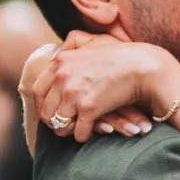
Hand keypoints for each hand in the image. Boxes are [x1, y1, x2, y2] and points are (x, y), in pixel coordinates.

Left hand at [43, 34, 179, 141]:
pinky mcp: (89, 108)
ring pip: (59, 125)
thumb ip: (71, 45)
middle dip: (54, 121)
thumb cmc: (120, 56)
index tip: (52, 112)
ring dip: (68, 130)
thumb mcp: (90, 43)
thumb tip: (58, 50)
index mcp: (60, 62)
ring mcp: (74, 93)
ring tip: (77, 129)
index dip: (43, 105)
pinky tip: (91, 132)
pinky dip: (84, 136)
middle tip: (65, 125)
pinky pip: (79, 133)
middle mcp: (62, 77)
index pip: (37, 91)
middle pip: (46, 111)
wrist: (142, 66)